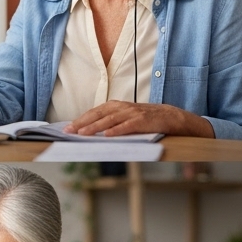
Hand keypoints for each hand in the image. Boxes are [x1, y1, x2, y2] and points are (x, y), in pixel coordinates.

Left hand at [65, 101, 213, 137]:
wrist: (174, 118)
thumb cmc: (149, 120)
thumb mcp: (129, 118)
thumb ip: (114, 122)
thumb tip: (94, 132)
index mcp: (119, 106)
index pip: (96, 111)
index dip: (81, 119)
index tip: (67, 127)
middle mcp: (124, 107)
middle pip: (99, 114)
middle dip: (83, 122)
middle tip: (69, 131)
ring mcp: (134, 113)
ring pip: (110, 119)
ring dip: (95, 127)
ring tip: (83, 134)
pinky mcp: (144, 121)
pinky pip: (128, 126)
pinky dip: (117, 130)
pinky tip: (107, 136)